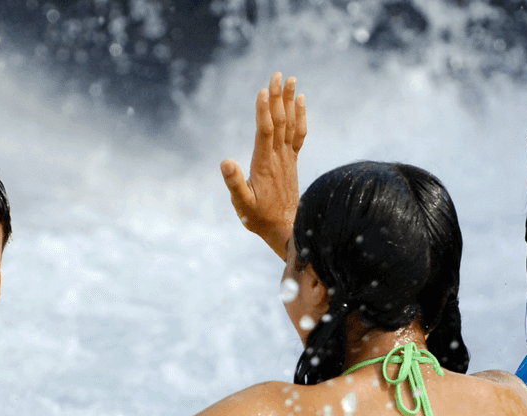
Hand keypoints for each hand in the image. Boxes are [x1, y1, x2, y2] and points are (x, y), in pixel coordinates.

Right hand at [219, 72, 305, 257]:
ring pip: (290, 124)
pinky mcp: (292, 161)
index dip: (264, 111)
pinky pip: (298, 134)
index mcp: (264, 164)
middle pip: (280, 121)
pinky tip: (301, 102)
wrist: (286, 229)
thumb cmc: (259, 218)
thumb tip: (225, 162)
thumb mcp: (242, 204)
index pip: (265, 131)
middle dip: (278, 97)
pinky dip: (300, 116)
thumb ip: (234, 183)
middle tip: (278, 75)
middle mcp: (279, 157)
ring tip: (292, 80)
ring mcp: (288, 158)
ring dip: (290, 101)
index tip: (264, 90)